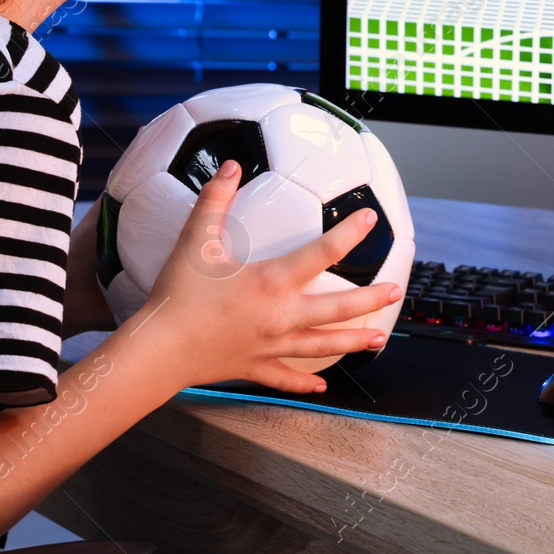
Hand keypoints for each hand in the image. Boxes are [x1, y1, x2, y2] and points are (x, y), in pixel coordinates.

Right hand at [132, 161, 401, 393]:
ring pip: (322, 346)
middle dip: (370, 299)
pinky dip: (304, 382)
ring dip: (354, 342)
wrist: (159, 349)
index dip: (350, 233)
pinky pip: (286, 376)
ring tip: (379, 339)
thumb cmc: (177, 294)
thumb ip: (215, 200)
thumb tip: (230, 165)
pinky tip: (321, 387)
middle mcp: (281, 316)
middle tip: (395, 290)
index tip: (371, 220)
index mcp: (272, 282)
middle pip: (337, 309)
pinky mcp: (255, 367)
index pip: (323, 253)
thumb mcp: (196, 240)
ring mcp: (271, 345)